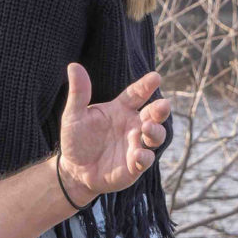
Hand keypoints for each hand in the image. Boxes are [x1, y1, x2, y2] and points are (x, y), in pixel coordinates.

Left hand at [55, 63, 171, 204]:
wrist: (74, 171)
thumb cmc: (76, 139)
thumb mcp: (73, 115)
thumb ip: (78, 93)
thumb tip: (73, 66)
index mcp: (120, 109)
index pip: (137, 94)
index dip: (146, 86)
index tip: (155, 77)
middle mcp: (133, 125)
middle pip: (153, 114)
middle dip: (160, 109)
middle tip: (163, 104)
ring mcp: (136, 145)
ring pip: (156, 136)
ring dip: (155, 131)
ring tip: (147, 128)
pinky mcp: (135, 165)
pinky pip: (145, 160)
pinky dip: (144, 157)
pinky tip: (138, 154)